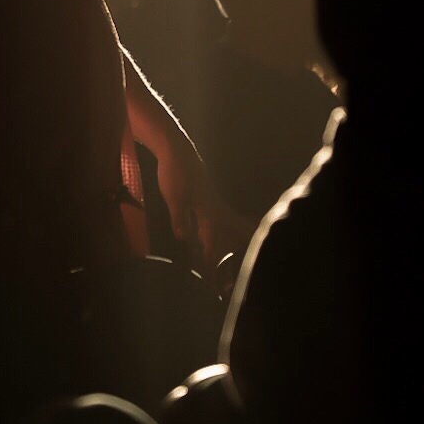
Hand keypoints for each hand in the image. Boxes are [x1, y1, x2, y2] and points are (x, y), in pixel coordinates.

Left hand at [155, 135, 251, 269]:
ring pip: (223, 222)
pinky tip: (210, 230)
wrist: (174, 148)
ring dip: (230, 236)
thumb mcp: (173, 197)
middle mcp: (213, 205)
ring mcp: (210, 198)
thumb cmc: (175, 172)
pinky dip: (216, 226)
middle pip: (230, 229)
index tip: (214, 276)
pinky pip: (215, 216)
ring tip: (236, 249)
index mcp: (208, 208)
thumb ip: (179, 217)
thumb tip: (184, 238)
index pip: (213, 239)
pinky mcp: (204, 194)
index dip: (213, 258)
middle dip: (240, 244)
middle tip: (249, 255)